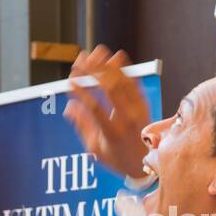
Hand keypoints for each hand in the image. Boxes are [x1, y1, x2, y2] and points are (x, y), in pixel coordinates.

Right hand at [62, 46, 150, 177]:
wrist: (147, 163)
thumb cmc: (118, 158)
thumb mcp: (95, 149)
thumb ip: (82, 126)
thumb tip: (69, 107)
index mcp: (112, 132)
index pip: (94, 107)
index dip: (81, 92)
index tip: (70, 81)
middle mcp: (127, 119)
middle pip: (109, 88)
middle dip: (93, 71)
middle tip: (80, 59)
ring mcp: (138, 111)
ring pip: (123, 82)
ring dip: (108, 65)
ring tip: (95, 52)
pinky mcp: (144, 104)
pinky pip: (135, 83)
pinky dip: (125, 69)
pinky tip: (115, 58)